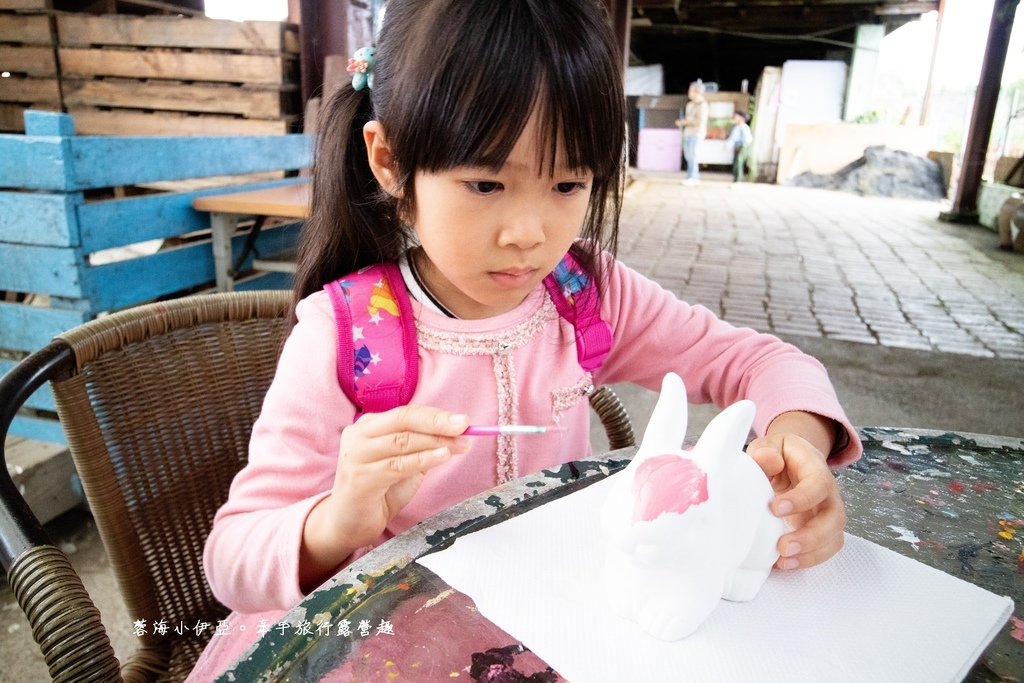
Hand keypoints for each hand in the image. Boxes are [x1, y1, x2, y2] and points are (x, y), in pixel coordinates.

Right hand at [300, 405, 469, 588]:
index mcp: (369, 426)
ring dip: (436, 442)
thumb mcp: (406, 464)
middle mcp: (359, 435)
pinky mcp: (360, 478)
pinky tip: (442, 457)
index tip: (464, 421)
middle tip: (465, 426)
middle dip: (437, 422)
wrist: (349, 523)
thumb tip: (458, 433)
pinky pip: (397, 465)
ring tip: (460, 445)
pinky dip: (423, 459)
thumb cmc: (380, 491)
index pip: (407, 413)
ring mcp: (356, 455)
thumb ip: (424, 447)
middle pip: (403, 420)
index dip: (436, 415)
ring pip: (402, 441)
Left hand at [746, 433, 846, 570]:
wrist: (788, 460)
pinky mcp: (821, 530)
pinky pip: (825, 550)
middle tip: (783, 546)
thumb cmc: (778, 454)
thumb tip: (768, 460)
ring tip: (783, 560)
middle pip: (835, 517)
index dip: (802, 499)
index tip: (776, 508)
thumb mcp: (769, 445)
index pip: (819, 484)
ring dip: (811, 553)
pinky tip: (784, 564)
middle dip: (811, 536)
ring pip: (833, 538)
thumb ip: (766, 450)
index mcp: (816, 468)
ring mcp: (827, 513)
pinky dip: (807, 560)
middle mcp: (828, 493)